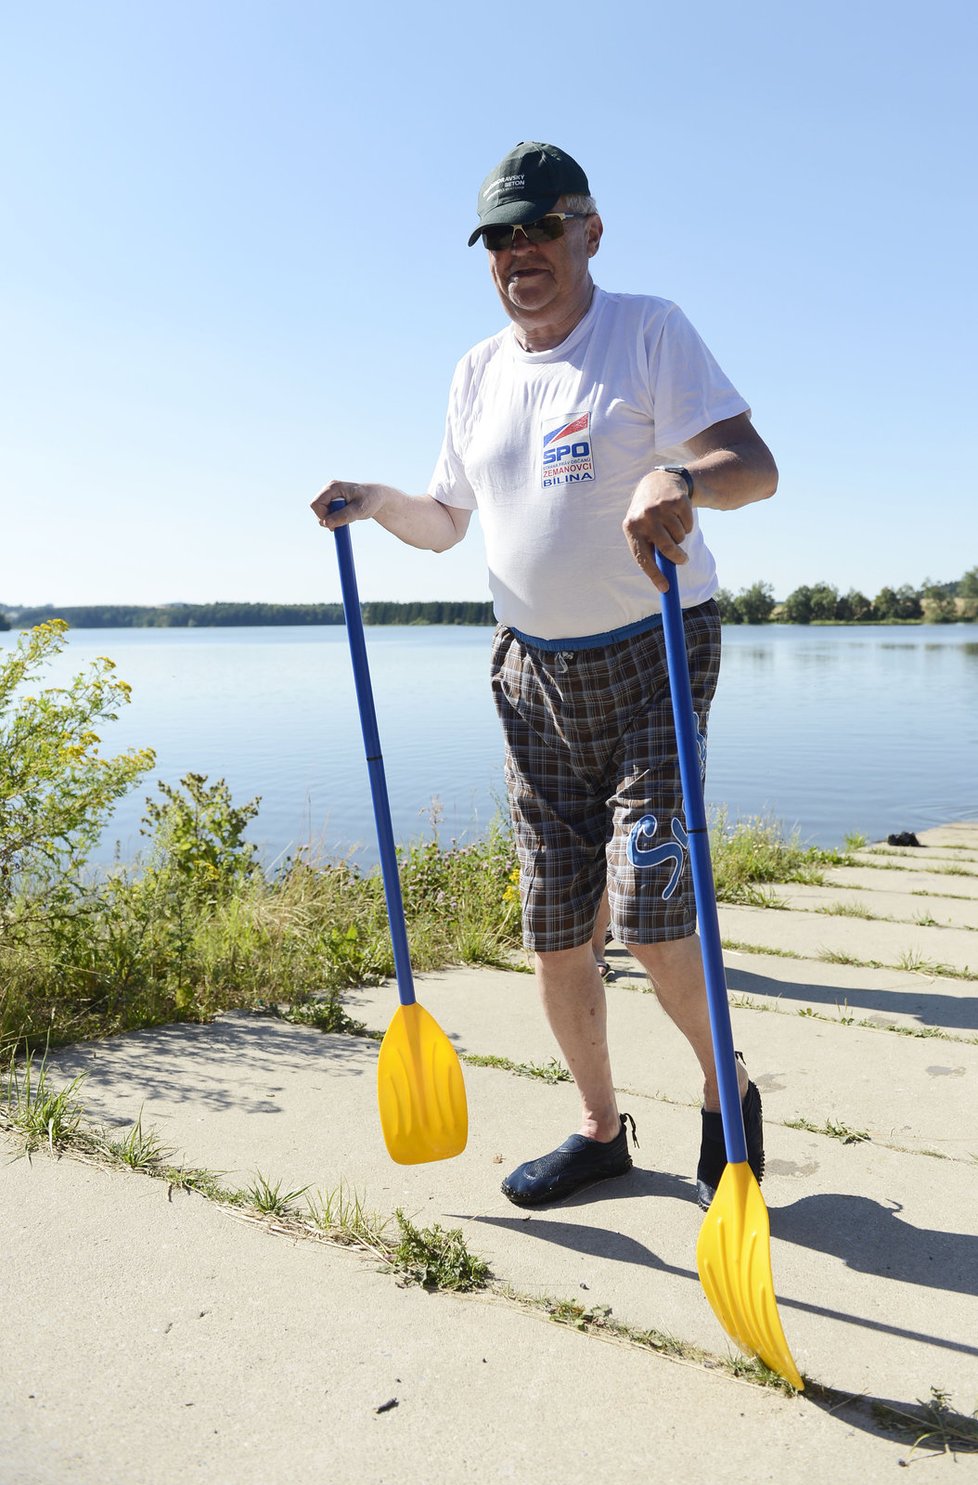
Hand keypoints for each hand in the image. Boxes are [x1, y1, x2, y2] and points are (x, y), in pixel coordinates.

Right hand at [310, 481, 387, 528]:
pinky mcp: (332, 501)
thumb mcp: (359, 510)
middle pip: (316, 508)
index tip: (333, 526)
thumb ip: (343, 516)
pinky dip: (333, 519)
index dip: (321, 516)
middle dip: (326, 519)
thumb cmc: (370, 500)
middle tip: (341, 524)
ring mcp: (330, 495)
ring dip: (331, 520)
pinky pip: (326, 513)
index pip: (316, 504)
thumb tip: (327, 523)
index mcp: (333, 487)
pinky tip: (345, 518)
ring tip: (346, 519)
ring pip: (320, 512)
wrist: (377, 498)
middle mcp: (329, 489)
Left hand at [622, 469, 693, 592]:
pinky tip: (678, 515)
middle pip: (666, 548)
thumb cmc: (649, 516)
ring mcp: (661, 508)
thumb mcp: (642, 529)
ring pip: (680, 537)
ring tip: (673, 527)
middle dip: (678, 558)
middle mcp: (644, 517)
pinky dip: (687, 525)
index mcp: (631, 528)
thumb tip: (664, 581)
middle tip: (683, 560)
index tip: (665, 588)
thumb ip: (650, 550)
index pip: (642, 557)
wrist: (658, 483)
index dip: (654, 574)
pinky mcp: (677, 501)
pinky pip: (688, 525)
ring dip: (680, 537)